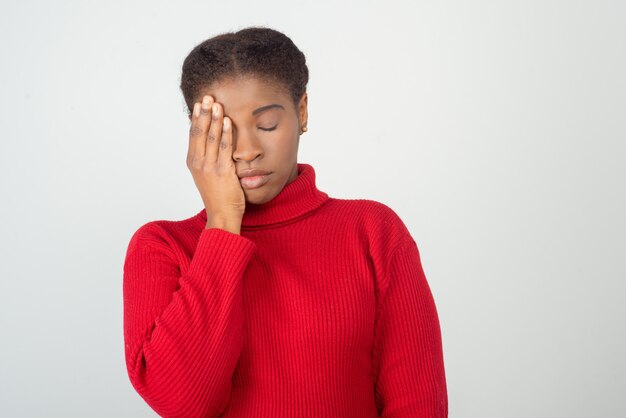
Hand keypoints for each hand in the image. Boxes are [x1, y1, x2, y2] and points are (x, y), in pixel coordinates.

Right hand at [187, 95, 244, 230]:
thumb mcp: (207, 174)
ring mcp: (210, 167)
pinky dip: (226, 134)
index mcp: (193, 162)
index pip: (193, 135)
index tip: (199, 103)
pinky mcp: (223, 172)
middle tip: (207, 97)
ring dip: (215, 119)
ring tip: (217, 104)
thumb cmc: (218, 196)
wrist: (222, 215)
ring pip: (212, 138)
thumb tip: (212, 141)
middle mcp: (199, 163)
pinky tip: (228, 121)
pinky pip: (225, 149)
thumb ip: (208, 158)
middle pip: (199, 132)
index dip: (196, 118)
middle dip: (204, 113)